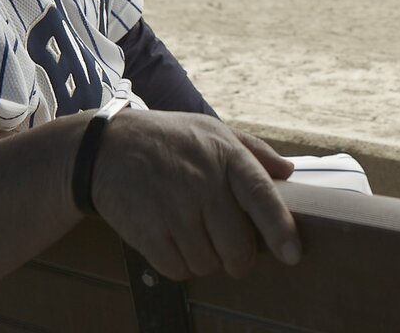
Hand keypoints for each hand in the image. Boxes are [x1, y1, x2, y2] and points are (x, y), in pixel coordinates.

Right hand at [90, 110, 300, 280]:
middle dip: (239, 258)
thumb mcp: (212, 130)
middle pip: (237, 246)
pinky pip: (177, 270)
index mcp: (225, 155)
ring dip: (205, 259)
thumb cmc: (169, 140)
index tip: (293, 254)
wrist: (106, 148)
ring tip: (193, 235)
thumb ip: (253, 150)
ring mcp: (173, 209)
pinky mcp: (146, 231)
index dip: (281, 230)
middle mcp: (203, 182)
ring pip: (208, 264)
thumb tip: (288, 171)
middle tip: (232, 252)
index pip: (262, 197)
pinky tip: (172, 242)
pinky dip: (179, 265)